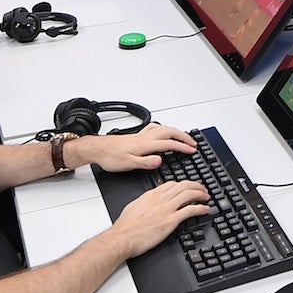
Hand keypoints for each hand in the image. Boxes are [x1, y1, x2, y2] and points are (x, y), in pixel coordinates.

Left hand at [81, 123, 197, 172]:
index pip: (169, 144)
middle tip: (193, 142)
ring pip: (163, 128)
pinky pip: (155, 128)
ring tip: (183, 136)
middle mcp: (145, 137)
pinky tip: (163, 132)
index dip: (182, 147)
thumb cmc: (111, 158)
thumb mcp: (128, 164)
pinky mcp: (137, 135)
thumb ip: (145, 162)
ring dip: (176, 131)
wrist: (98, 149)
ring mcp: (141, 135)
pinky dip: (164, 128)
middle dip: (183, 136)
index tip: (192, 150)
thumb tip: (160, 160)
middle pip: (169, 132)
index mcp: (145, 145)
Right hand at [107, 180, 208, 256]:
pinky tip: (205, 209)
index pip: (172, 184)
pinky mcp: (171, 221)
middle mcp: (160, 199)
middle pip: (183, 186)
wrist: (122, 237)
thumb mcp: (134, 206)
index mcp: (151, 195)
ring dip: (200, 194)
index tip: (188, 186)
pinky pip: (190, 210)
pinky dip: (200, 208)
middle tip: (202, 189)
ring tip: (206, 197)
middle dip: (196, 186)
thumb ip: (145, 202)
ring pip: (189, 194)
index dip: (183, 184)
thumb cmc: (125, 226)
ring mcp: (166, 209)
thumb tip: (150, 202)